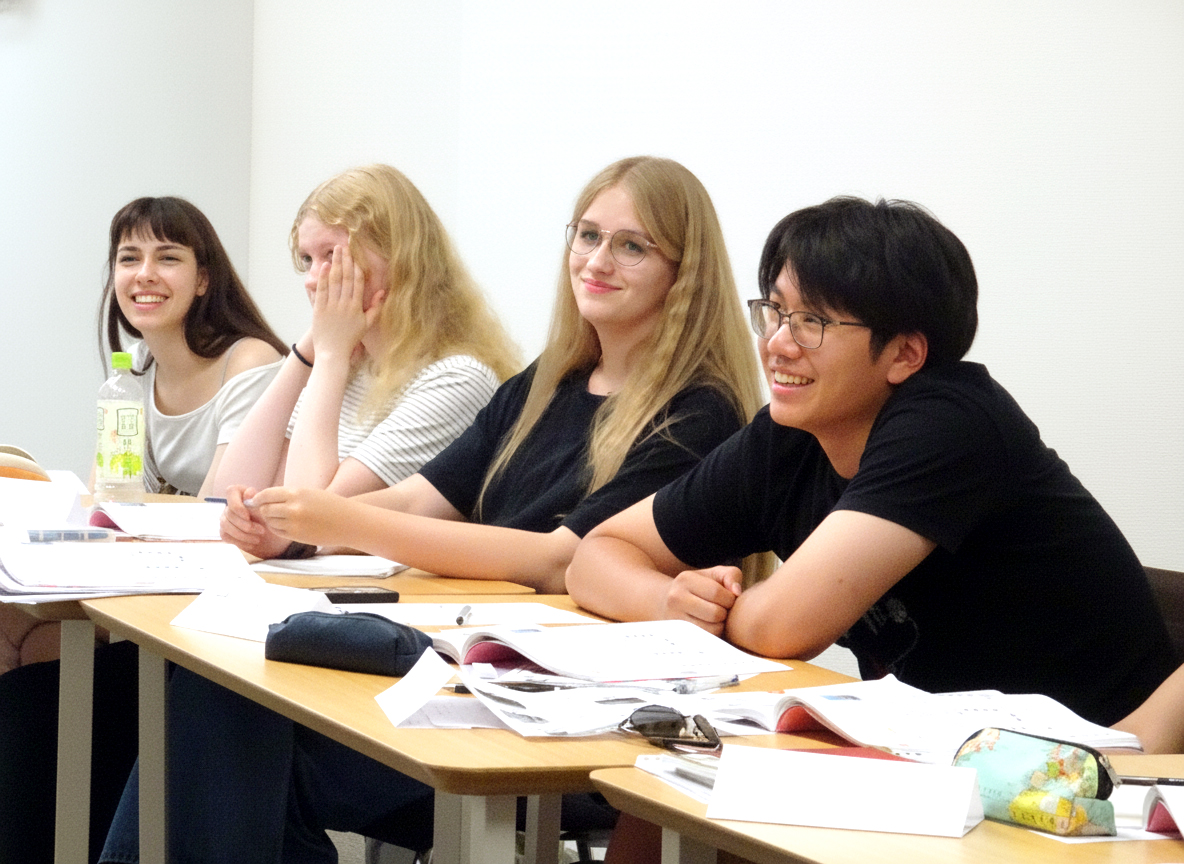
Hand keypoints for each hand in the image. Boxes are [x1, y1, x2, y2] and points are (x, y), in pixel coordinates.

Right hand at [219, 485, 290, 558]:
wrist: (274, 536)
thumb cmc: (272, 517)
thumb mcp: (270, 509)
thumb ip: (259, 500)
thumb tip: (249, 492)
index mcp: (240, 493)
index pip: (231, 492)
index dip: (237, 505)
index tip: (248, 516)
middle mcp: (230, 505)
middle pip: (229, 513)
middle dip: (245, 524)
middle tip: (261, 531)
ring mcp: (225, 518)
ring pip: (225, 525)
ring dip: (243, 534)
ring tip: (258, 539)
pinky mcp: (225, 531)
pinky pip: (226, 536)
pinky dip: (240, 541)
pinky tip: (252, 544)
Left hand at [245, 486, 354, 548]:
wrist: (349, 522)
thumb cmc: (331, 506)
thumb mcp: (309, 493)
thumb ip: (288, 496)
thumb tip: (265, 500)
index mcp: (297, 493)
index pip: (267, 494)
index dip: (258, 498)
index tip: (255, 500)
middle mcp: (293, 508)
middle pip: (265, 509)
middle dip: (264, 509)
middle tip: (267, 509)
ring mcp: (294, 523)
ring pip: (269, 521)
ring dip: (270, 519)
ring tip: (279, 517)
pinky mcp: (297, 536)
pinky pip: (277, 531)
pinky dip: (276, 528)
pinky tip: (284, 525)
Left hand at [309, 245, 384, 364]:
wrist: (333, 352)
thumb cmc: (350, 339)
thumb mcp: (367, 324)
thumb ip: (375, 307)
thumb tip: (382, 292)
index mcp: (356, 307)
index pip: (357, 282)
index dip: (356, 266)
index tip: (356, 254)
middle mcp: (344, 304)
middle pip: (345, 277)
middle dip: (345, 260)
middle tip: (345, 245)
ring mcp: (331, 306)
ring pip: (334, 280)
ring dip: (335, 263)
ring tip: (335, 250)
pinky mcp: (319, 309)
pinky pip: (322, 290)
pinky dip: (323, 277)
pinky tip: (325, 265)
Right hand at [661, 566, 743, 636]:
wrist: (667, 603)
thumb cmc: (699, 588)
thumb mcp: (714, 575)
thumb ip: (731, 575)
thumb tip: (737, 592)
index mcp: (685, 579)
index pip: (717, 593)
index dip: (729, 598)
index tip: (728, 599)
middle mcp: (675, 598)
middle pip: (715, 613)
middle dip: (725, 613)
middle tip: (722, 610)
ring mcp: (674, 619)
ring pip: (712, 630)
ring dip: (720, 626)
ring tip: (715, 619)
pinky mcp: (677, 636)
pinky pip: (706, 641)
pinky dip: (712, 635)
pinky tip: (708, 627)